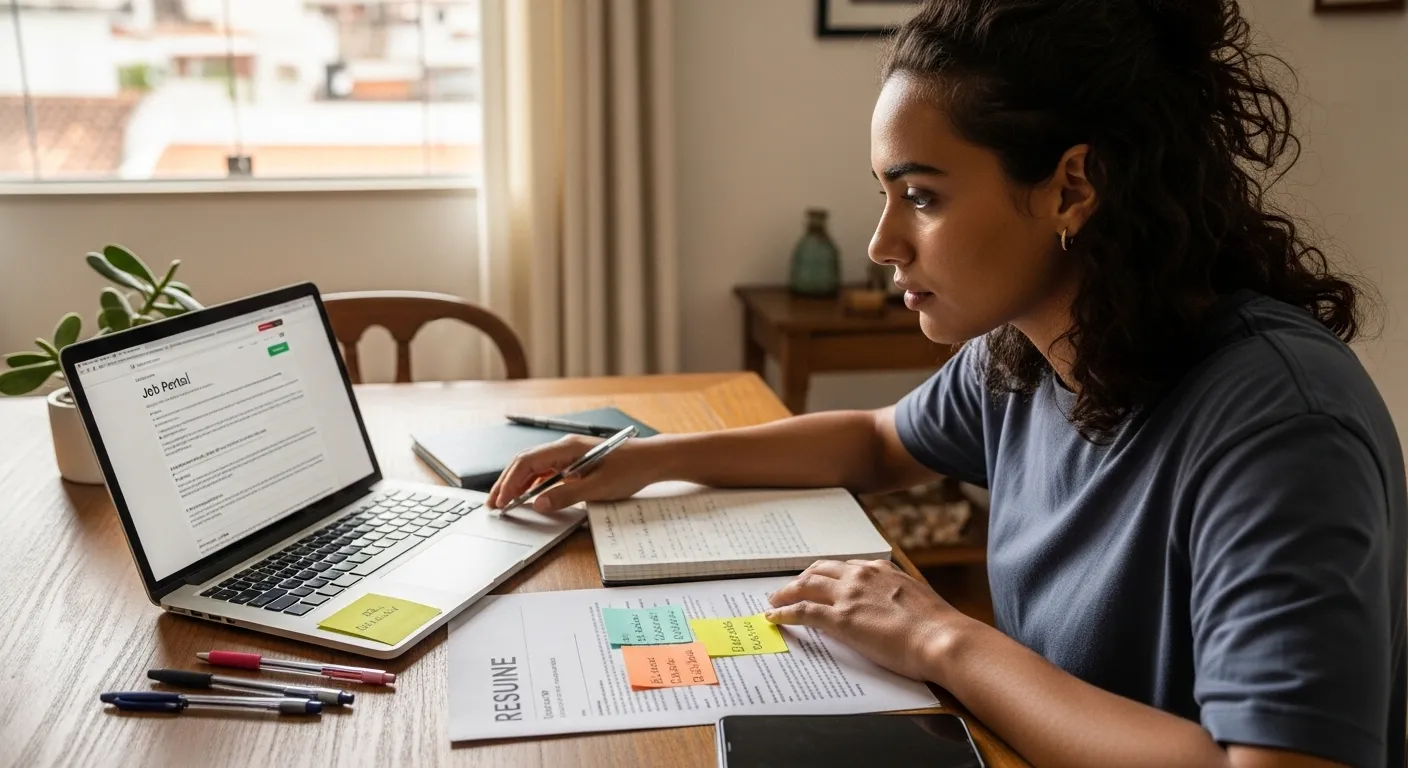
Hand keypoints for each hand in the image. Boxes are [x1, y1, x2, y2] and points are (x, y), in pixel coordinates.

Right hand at [486, 434, 665, 511]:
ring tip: (505, 502)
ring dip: (518, 483)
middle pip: (526, 462)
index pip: (528, 462)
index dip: (510, 482)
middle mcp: (565, 448)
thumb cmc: (631, 469)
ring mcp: (569, 454)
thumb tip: (538, 504)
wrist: (654, 460)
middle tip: (493, 504)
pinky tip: (529, 496)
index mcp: (567, 448)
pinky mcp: (576, 462)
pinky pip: (547, 471)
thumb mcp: (599, 487)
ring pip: (535, 467)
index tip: (501, 501)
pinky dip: (534, 484)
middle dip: (507, 482)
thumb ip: (566, 495)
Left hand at [765, 559, 967, 682]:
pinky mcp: (840, 619)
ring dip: (786, 592)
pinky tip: (773, 616)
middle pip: (819, 571)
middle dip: (802, 579)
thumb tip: (892, 607)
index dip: (827, 575)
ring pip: (806, 586)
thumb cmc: (937, 626)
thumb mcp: (916, 599)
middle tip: (789, 588)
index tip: (820, 581)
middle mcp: (861, 576)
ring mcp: (848, 596)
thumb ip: (897, 596)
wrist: (942, 638)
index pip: (845, 567)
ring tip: (775, 600)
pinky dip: (784, 612)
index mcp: (881, 569)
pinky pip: (802, 611)